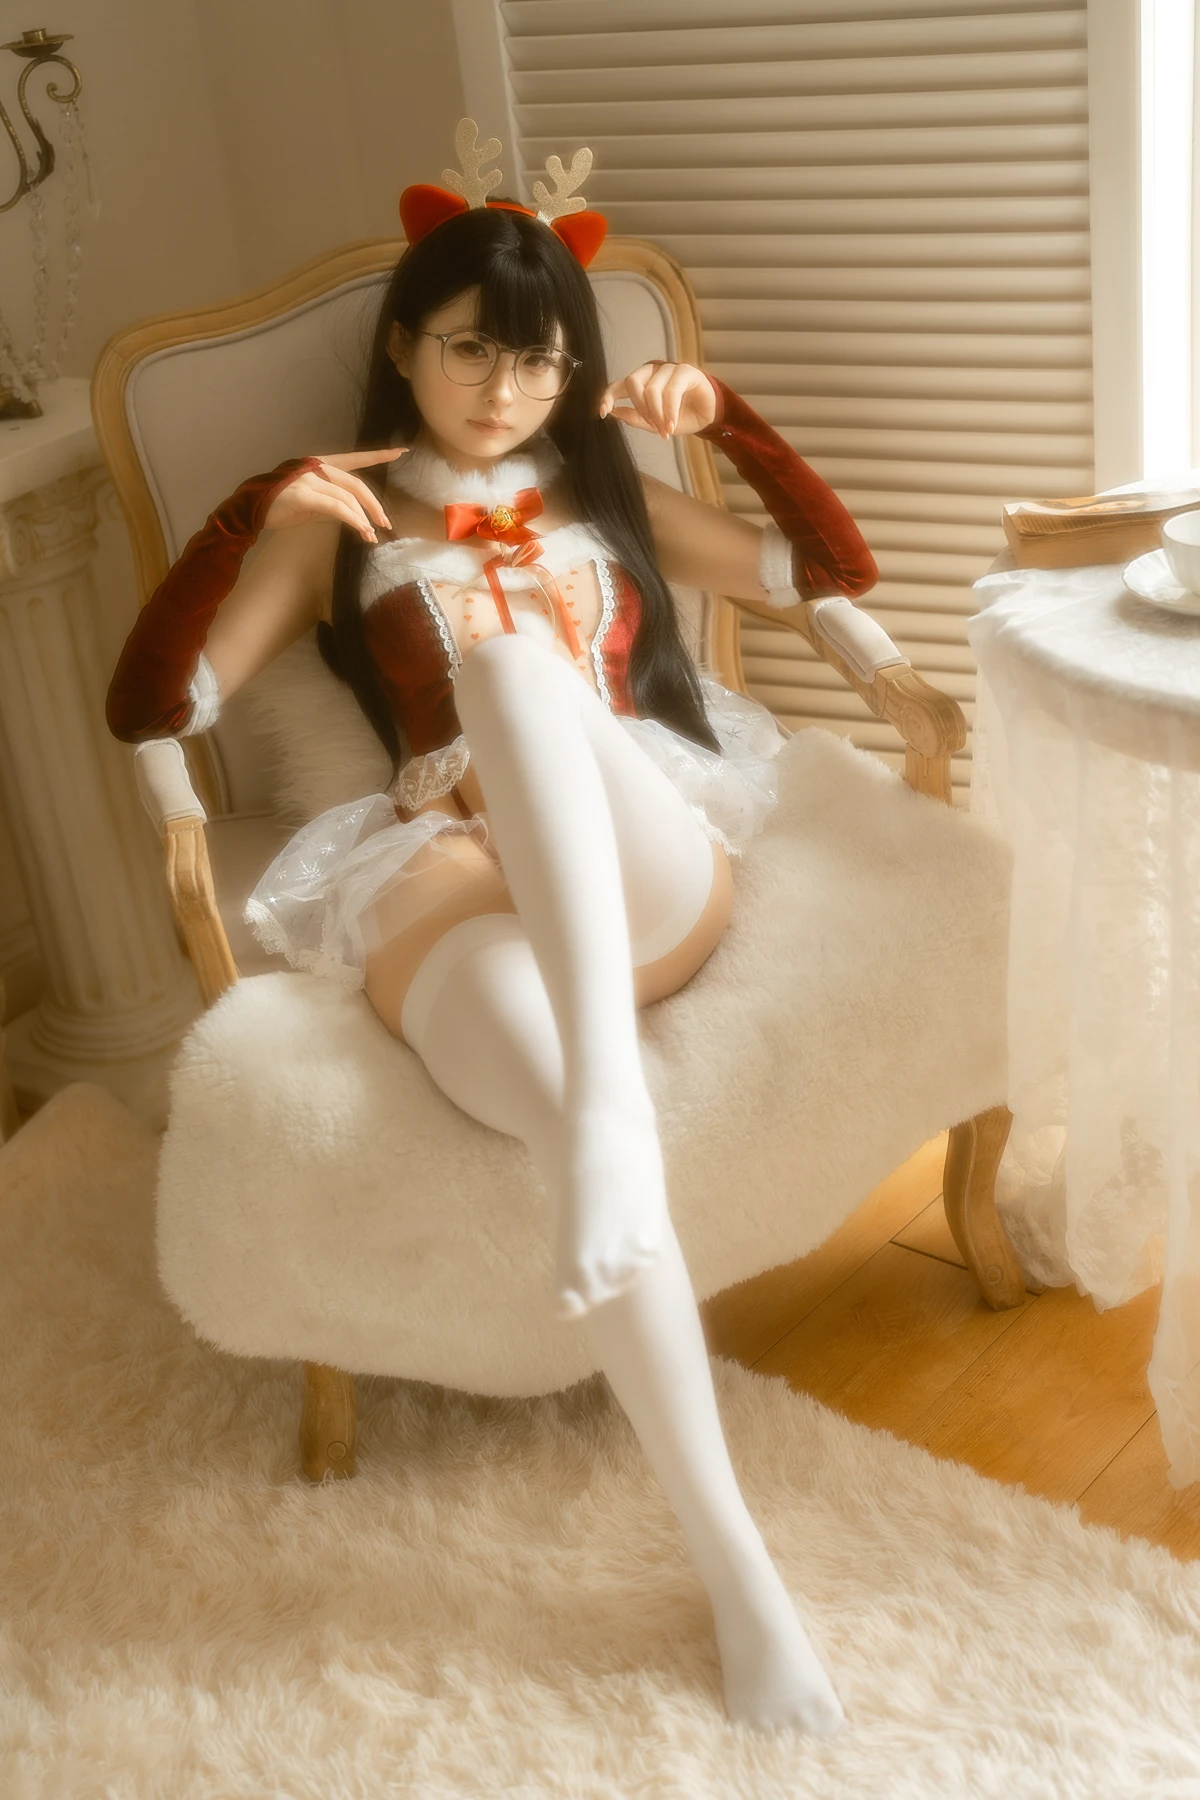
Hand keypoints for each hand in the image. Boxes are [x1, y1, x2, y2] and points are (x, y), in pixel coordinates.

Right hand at [261, 447, 408, 543]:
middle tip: (385, 524)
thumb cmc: (281, 505)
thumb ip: (333, 500)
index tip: (400, 451)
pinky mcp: (303, 495)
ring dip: (363, 519)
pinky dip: (352, 519)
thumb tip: (356, 515)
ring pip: (348, 498)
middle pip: (356, 484)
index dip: (378, 455)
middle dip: (374, 505)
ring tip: (371, 535)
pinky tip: (361, 530)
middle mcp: (316, 467)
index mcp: (320, 464)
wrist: (250, 510)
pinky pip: (335, 507)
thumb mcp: (312, 501)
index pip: (354, 459)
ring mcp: (309, 479)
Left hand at [597, 361, 717, 438]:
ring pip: (652, 389)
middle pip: (632, 382)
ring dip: (657, 415)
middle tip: (652, 426)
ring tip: (666, 430)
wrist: (709, 417)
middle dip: (639, 408)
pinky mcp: (686, 371)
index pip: (618, 385)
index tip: (603, 412)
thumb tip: (615, 413)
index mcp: (642, 383)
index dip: (608, 396)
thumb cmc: (682, 417)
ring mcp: (669, 369)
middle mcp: (653, 372)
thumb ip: (636, 418)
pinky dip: (669, 411)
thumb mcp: (656, 424)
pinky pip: (671, 390)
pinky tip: (672, 425)